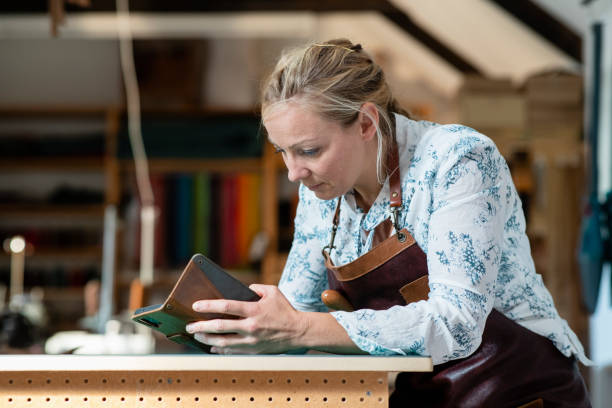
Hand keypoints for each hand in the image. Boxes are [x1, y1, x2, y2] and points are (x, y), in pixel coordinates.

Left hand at [185, 284, 307, 353]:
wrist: (299, 332)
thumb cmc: (285, 310)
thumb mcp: (273, 292)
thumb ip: (256, 288)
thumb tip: (242, 289)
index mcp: (254, 310)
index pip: (226, 306)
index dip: (209, 305)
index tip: (196, 305)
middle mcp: (251, 326)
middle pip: (220, 327)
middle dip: (202, 326)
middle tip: (190, 325)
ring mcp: (251, 341)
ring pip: (223, 342)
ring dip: (207, 338)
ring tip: (197, 335)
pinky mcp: (253, 350)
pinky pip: (232, 352)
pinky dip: (220, 349)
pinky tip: (212, 346)